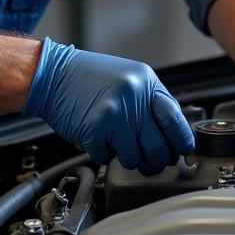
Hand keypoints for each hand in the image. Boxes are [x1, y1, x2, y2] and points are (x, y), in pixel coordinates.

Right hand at [24, 38, 194, 174]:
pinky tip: (96, 136)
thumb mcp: (128, 79)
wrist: (52, 74)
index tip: (182, 153)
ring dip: (126, 158)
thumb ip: (149, 103)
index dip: (181, 142)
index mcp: (146, 82)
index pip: (175, 119)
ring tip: (116, 142)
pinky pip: (107, 158)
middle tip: (149, 161)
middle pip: (157, 146)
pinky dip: (102, 153)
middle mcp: (133, 96)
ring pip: (134, 158)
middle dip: (154, 160)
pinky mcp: (95, 130)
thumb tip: (172, 136)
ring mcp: (115, 114)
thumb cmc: (88, 78)